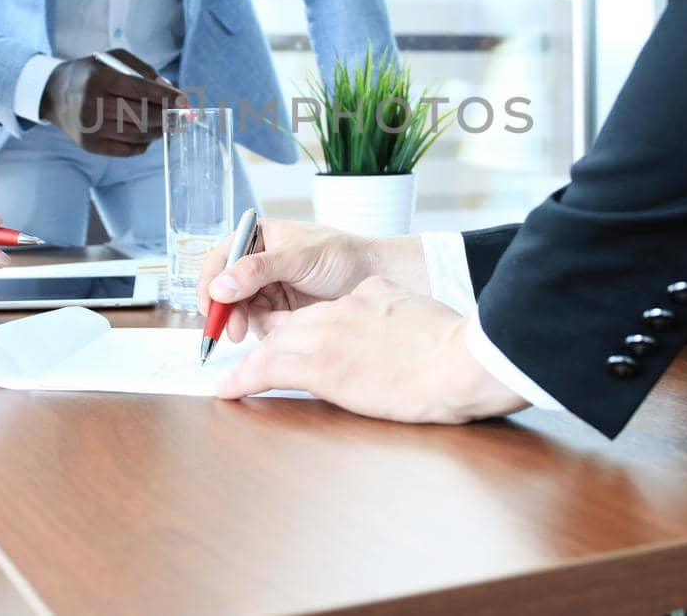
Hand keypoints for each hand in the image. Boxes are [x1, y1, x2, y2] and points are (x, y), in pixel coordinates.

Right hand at [40, 48, 183, 156]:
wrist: (53, 94)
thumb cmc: (90, 73)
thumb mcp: (112, 59)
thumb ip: (142, 70)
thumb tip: (169, 89)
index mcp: (97, 79)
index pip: (139, 90)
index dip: (165, 97)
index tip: (184, 101)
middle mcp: (91, 105)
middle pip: (141, 115)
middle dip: (167, 116)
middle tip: (181, 115)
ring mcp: (89, 128)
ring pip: (136, 135)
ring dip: (159, 130)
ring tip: (167, 123)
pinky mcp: (88, 145)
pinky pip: (126, 150)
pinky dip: (144, 144)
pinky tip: (149, 135)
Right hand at [199, 219, 428, 342]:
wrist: (373, 277)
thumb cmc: (340, 254)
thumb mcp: (297, 257)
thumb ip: (256, 270)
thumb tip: (219, 286)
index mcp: (257, 238)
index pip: (220, 259)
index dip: (210, 283)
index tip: (209, 306)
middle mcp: (257, 263)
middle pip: (225, 291)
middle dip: (227, 311)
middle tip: (232, 332)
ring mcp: (268, 289)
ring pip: (241, 312)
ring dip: (251, 322)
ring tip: (276, 325)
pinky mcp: (280, 312)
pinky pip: (262, 325)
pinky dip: (271, 329)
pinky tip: (289, 325)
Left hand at [216, 277, 528, 423]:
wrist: (459, 362)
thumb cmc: (454, 346)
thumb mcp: (418, 311)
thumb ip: (394, 309)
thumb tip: (390, 322)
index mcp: (364, 296)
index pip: (319, 310)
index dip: (299, 327)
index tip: (290, 341)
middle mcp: (339, 310)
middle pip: (290, 324)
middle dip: (267, 343)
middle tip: (248, 363)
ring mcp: (328, 336)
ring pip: (273, 345)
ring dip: (248, 362)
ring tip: (230, 380)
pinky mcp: (322, 368)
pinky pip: (268, 370)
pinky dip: (242, 378)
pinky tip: (227, 389)